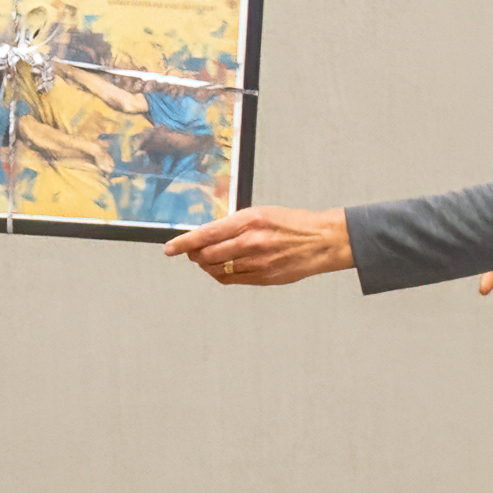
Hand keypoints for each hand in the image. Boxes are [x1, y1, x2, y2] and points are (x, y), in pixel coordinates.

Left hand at [165, 206, 353, 286]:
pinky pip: (232, 280)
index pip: (206, 234)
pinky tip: (222, 269)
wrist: (322, 240)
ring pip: (217, 270)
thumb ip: (234, 224)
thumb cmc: (292, 223)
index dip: (183, 243)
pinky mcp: (265, 278)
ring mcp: (258, 262)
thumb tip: (207, 234)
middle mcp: (251, 242)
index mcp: (249, 221)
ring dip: (207, 266)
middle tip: (192, 252)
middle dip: (195, 255)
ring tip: (207, 260)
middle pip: (207, 255)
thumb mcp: (261, 213)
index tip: (169, 248)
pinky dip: (221, 275)